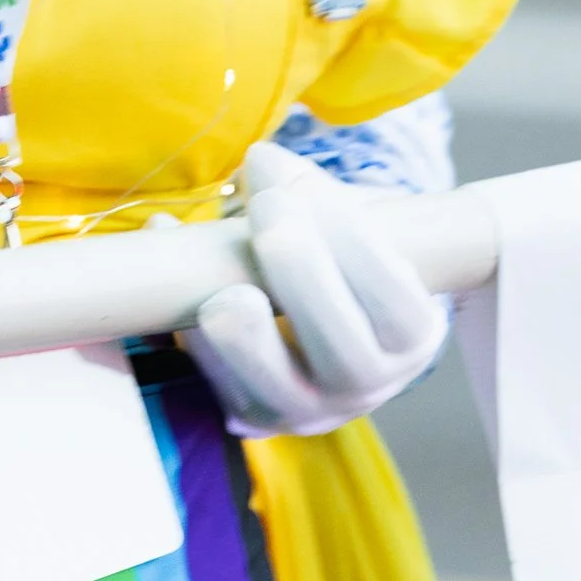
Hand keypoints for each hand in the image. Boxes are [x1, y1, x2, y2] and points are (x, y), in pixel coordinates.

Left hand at [182, 141, 447, 437]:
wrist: (331, 323)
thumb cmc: (346, 256)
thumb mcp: (361, 225)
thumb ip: (322, 197)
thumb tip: (260, 163)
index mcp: (412, 336)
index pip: (392, 296)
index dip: (349, 235)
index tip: (307, 182)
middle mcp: (367, 384)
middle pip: (343, 348)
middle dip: (302, 272)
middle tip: (268, 208)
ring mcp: (309, 409)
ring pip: (277, 387)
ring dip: (244, 334)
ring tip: (223, 286)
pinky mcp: (251, 417)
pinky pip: (218, 386)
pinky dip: (185, 330)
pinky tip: (169, 265)